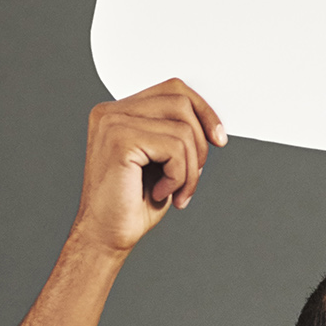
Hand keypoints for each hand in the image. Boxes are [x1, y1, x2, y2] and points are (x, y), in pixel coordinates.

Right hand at [70, 78, 226, 253]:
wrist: (106, 236)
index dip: (203, 111)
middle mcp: (111, 112)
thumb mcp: (163, 161)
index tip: (219, 139)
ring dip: (191, 168)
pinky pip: (175, 148)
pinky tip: (160, 193)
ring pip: (183, 129)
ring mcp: (113, 123)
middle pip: (181, 103)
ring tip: (176, 191)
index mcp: (119, 112)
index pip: (173, 90)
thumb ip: (178, 135)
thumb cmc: (132, 204)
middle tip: (192, 177)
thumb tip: (212, 125)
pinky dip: (179, 176)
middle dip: (200, 144)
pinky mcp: (119, 140)